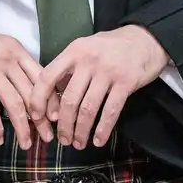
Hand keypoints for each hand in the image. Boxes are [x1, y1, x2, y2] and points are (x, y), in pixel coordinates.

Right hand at [0, 20, 47, 146]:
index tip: (56, 116)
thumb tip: (28, 83)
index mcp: (15, 49)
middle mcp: (7, 59)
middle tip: (48, 136)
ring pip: (15, 104)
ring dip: (23, 128)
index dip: (51, 99)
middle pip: (31, 93)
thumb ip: (13, 61)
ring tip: (26, 143)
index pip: (41, 76)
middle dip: (42, 119)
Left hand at [31, 25, 170, 148]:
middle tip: (63, 139)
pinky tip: (98, 140)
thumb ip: (69, 67)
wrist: (145, 39)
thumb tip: (52, 94)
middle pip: (69, 99)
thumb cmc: (111, 46)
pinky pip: (111, 110)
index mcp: (74, 51)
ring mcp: (108, 71)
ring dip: (81, 131)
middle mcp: (89, 60)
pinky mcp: (127, 82)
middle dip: (63, 124)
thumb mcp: (85, 47)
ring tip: (78, 143)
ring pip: (88, 109)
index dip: (38, 99)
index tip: (36, 117)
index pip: (47, 77)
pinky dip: (103, 129)